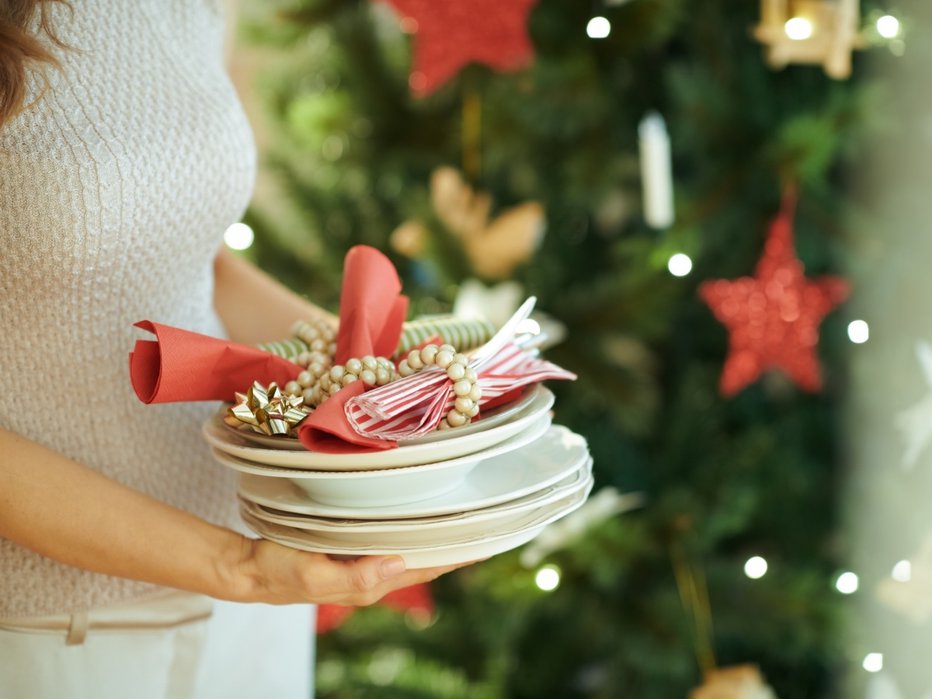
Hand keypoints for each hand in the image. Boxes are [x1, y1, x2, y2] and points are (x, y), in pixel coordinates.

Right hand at [227, 537, 470, 605]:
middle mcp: (373, 572)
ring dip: (436, 536)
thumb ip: (355, 575)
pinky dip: (411, 529)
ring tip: (463, 519)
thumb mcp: (312, 573)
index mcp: (370, 581)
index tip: (486, 542)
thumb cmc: (277, 570)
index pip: (424, 567)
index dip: (456, 557)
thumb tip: (399, 564)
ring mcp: (363, 560)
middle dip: (455, 545)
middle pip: (425, 559)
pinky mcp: (350, 546)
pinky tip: (418, 516)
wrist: (248, 567)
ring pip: (410, 548)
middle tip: (488, 523)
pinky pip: (390, 538)